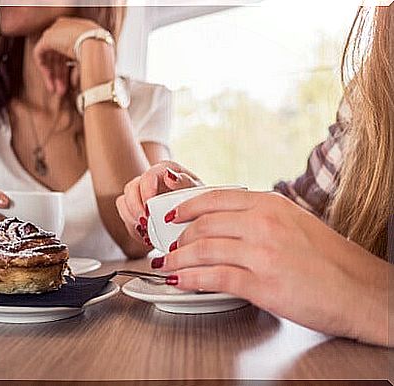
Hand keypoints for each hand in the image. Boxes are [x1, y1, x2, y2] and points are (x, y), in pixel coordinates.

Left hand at [33, 16, 103, 94]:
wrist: (96, 48)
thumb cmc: (100, 58)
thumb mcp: (93, 65)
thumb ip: (81, 71)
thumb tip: (74, 82)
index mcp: (83, 33)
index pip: (72, 53)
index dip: (71, 71)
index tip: (73, 85)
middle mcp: (70, 30)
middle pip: (62, 55)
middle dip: (62, 75)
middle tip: (62, 91)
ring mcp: (58, 31)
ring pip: (52, 56)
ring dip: (54, 75)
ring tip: (57, 91)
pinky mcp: (48, 37)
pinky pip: (41, 54)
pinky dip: (45, 69)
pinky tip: (49, 82)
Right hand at [116, 161, 201, 244]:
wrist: (198, 216)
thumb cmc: (199, 201)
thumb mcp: (197, 192)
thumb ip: (185, 182)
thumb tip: (169, 176)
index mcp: (165, 169)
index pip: (148, 175)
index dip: (146, 192)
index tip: (150, 209)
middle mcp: (150, 179)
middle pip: (131, 188)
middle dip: (135, 208)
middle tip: (146, 223)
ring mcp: (141, 193)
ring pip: (123, 202)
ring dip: (131, 218)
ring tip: (145, 231)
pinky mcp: (136, 209)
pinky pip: (125, 216)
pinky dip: (132, 227)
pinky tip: (145, 235)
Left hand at [152, 189, 388, 345]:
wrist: (363, 291)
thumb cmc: (331, 260)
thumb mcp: (295, 223)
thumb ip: (261, 219)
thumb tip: (227, 224)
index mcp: (271, 204)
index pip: (216, 198)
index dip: (187, 207)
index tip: (173, 216)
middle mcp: (263, 223)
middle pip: (203, 224)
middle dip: (178, 238)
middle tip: (169, 247)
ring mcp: (261, 252)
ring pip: (202, 250)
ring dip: (177, 260)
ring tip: (166, 266)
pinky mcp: (261, 284)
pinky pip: (213, 278)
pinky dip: (190, 280)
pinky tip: (180, 282)